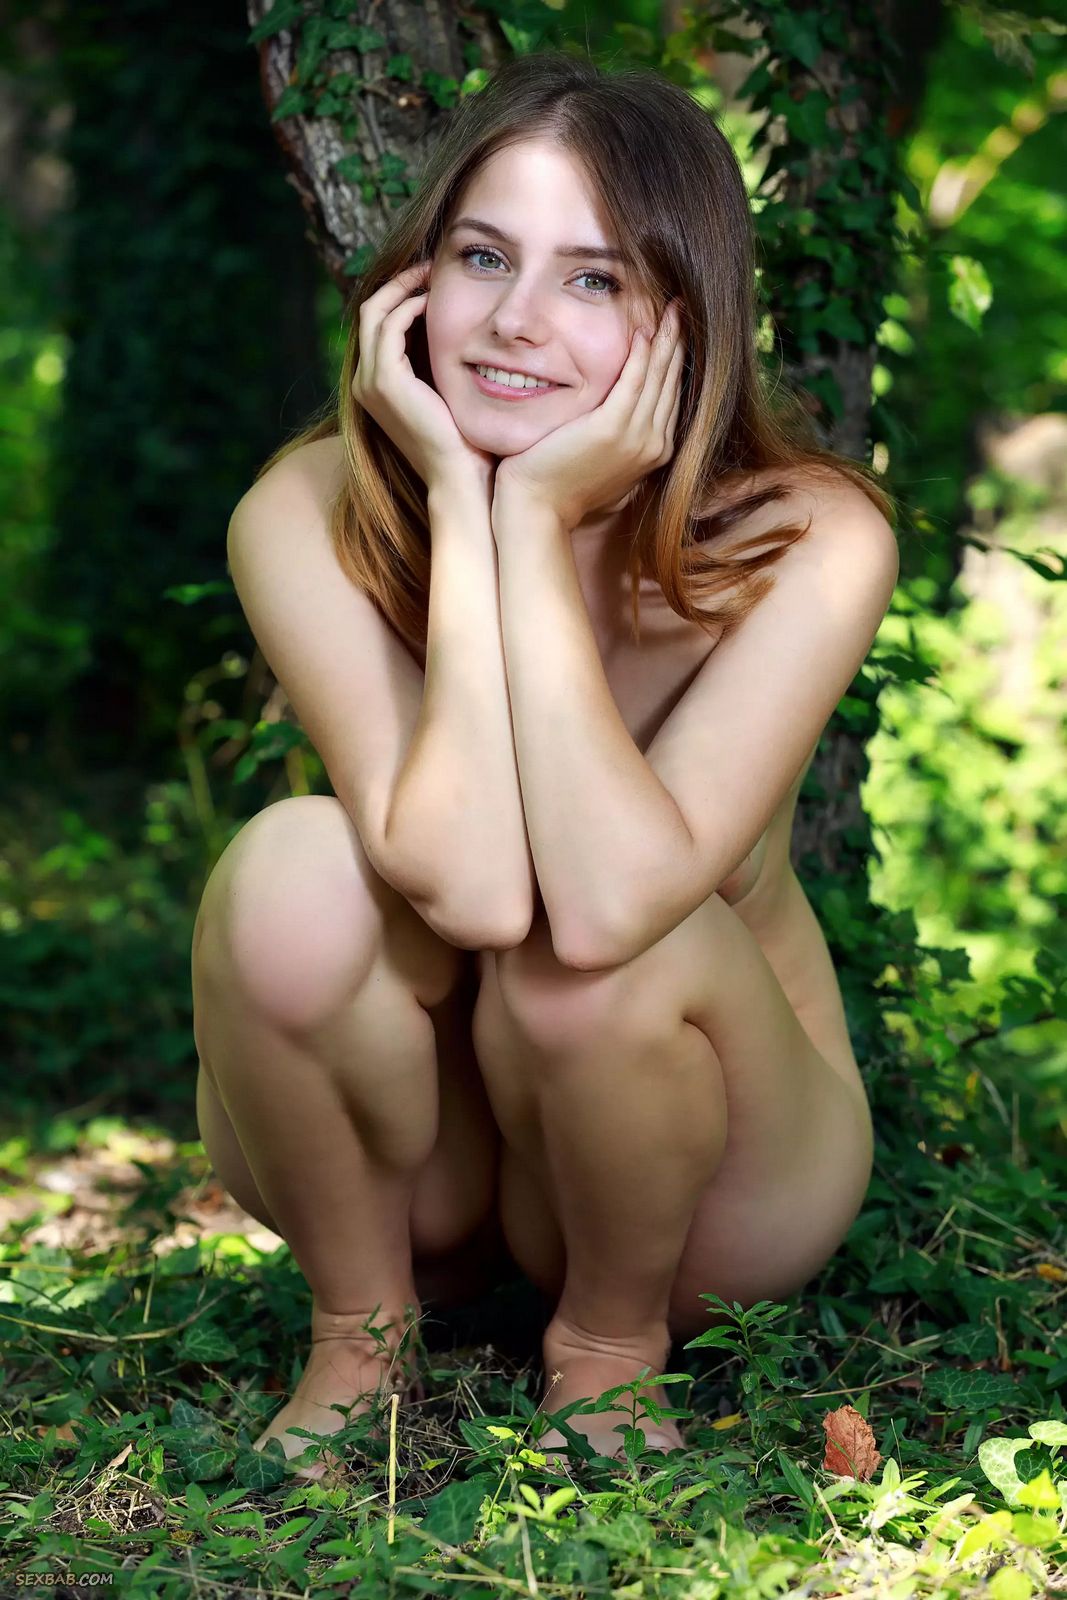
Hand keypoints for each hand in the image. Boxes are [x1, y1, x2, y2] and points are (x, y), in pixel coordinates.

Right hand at [352, 260, 496, 498]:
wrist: (460, 478)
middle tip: (430, 267)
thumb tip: (458, 332)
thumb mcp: (446, 394)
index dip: (399, 296)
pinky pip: (390, 327)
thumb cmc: (463, 442)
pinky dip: (410, 307)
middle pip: (370, 312)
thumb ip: (438, 364)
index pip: (377, 326)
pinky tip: (435, 301)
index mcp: (375, 386)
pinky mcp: (386, 381)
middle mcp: (364, 383)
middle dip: (398, 283)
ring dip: (405, 288)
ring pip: (376, 313)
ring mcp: (370, 382)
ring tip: (433, 275)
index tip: (430, 280)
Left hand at [492, 300, 684, 531]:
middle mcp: (654, 445)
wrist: (539, 506)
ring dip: (667, 340)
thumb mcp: (602, 462)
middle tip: (682, 308)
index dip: (676, 361)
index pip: (672, 396)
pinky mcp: (612, 429)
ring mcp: (637, 438)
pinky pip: (634, 382)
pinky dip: (641, 355)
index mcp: (655, 451)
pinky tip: (645, 330)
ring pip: (659, 378)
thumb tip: (621, 420)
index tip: (678, 331)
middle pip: (671, 383)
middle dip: (678, 343)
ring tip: (672, 309)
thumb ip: (620, 439)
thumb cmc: (561, 484)